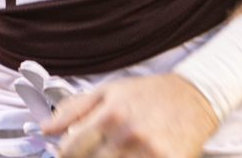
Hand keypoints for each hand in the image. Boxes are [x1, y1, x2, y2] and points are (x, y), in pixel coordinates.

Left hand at [43, 73, 219, 157]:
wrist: (196, 96)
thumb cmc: (150, 94)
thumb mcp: (109, 91)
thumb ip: (74, 109)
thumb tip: (45, 129)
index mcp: (110, 114)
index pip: (70, 150)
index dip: (64, 155)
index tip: (69, 154)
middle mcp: (128, 135)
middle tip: (97, 151)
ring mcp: (149, 153)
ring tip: (114, 152)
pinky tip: (131, 157)